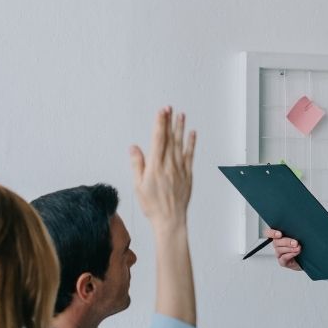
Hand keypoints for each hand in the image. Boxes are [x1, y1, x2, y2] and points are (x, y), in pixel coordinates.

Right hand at [130, 107, 195, 234]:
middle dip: (169, 122)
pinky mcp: (187, 175)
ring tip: (181, 115)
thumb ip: (137, 165)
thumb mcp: (138, 186)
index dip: (159, 124)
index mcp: (155, 167)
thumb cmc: (152, 205)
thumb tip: (134, 147)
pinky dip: (191, 144)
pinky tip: (192, 134)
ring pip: (180, 144)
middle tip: (170, 108)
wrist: (170, 220)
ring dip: (180, 129)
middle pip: (169, 139)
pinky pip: (190, 156)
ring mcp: (180, 170)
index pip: (158, 140)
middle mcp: (169, 165)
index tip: (161, 111)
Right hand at [265, 227, 301, 269]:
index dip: (272, 233)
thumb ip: (294, 233)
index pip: (269, 233)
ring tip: (298, 248)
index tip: (279, 234)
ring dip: (290, 249)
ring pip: (279, 250)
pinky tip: (296, 253)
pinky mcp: (282, 261)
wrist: (306, 258)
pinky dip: (290, 255)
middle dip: (286, 242)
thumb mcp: (298, 237)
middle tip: (295, 243)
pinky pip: (283, 258)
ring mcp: (279, 254)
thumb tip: (296, 230)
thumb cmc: (301, 246)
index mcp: (279, 237)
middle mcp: (278, 245)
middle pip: (276, 242)